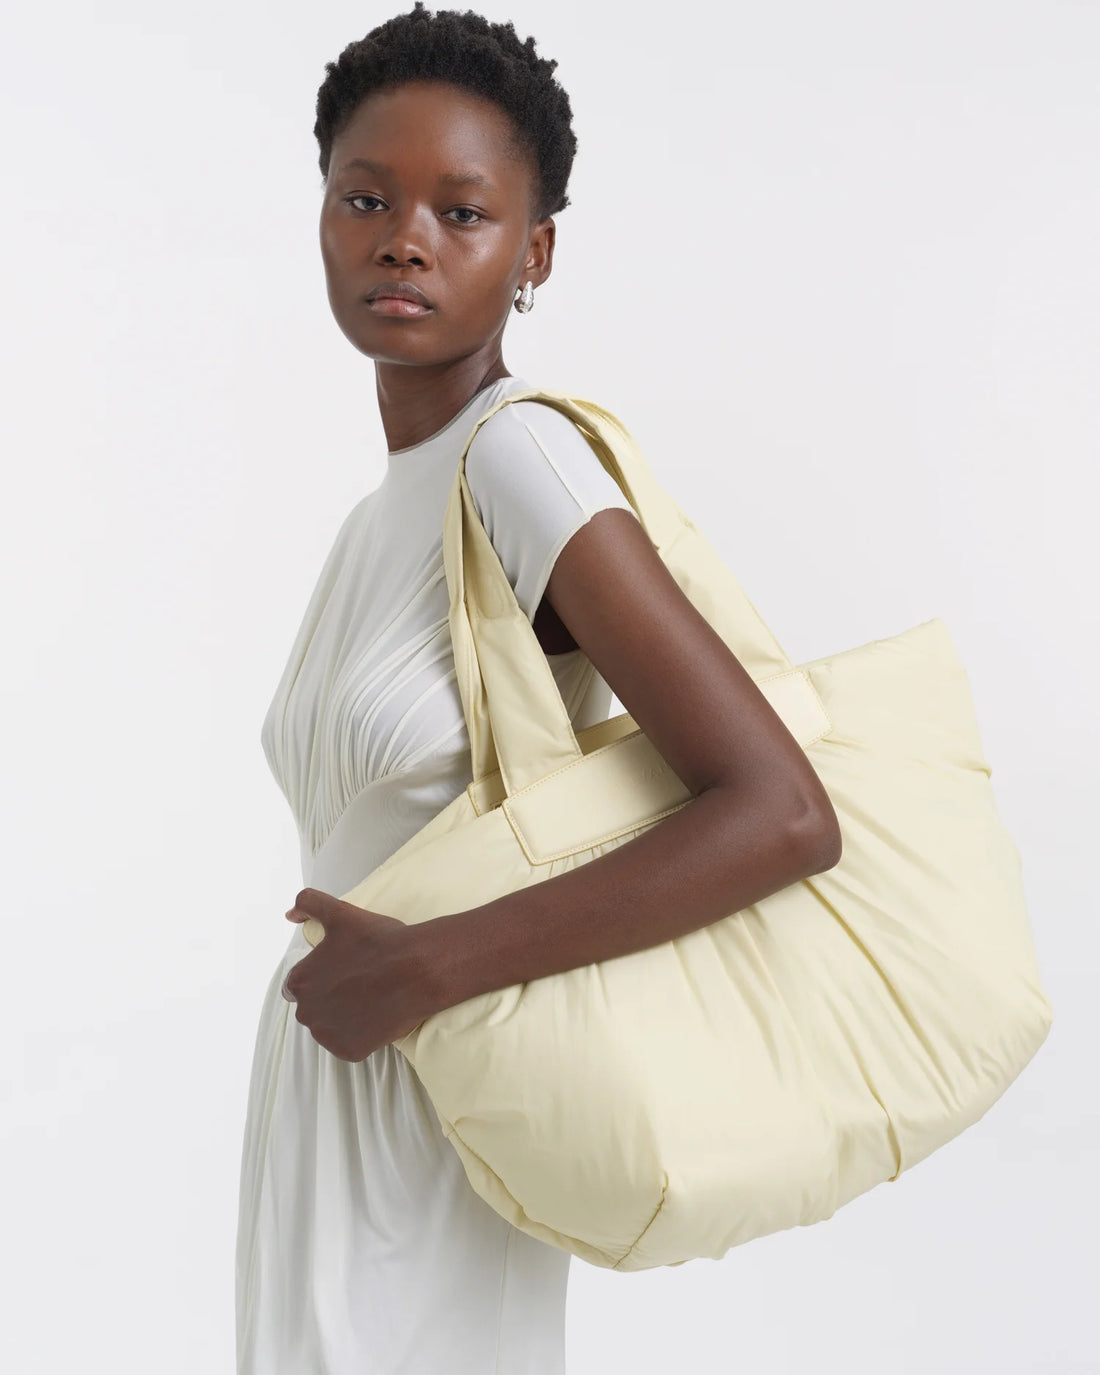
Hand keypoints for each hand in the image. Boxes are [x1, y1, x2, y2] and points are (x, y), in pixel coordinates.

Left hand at [281, 888, 441, 1060]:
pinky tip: (377, 1017)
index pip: (297, 985)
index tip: (342, 970)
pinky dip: (361, 1035)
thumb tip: (289, 914)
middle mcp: (307, 1012)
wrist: (416, 970)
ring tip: (370, 1000)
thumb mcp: (340, 913)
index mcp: (299, 981)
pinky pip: (349, 1045)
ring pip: (330, 1027)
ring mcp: (328, 1035)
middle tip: (359, 983)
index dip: (320, 976)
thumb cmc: (378, 942)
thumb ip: (309, 904)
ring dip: (344, 1017)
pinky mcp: (350, 1051)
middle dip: (330, 998)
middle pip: (313, 1008)